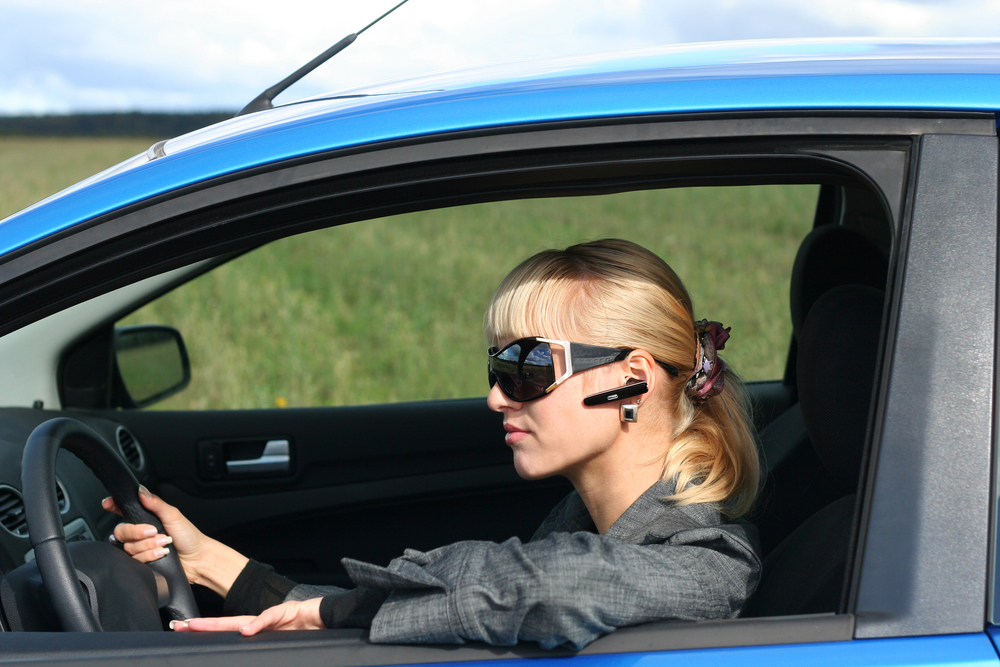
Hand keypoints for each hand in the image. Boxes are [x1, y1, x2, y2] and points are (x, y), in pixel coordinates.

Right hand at [102, 486, 248, 596]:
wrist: (197, 560)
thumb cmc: (189, 536)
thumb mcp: (174, 515)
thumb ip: (156, 504)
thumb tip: (141, 490)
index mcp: (146, 519)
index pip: (124, 511)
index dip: (113, 507)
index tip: (108, 504)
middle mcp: (140, 534)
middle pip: (120, 531)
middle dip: (137, 532)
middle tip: (154, 532)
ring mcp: (140, 549)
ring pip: (128, 547)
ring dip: (148, 545)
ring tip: (164, 544)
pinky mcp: (141, 563)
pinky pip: (133, 560)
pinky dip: (148, 556)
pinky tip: (160, 554)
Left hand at [170, 598, 323, 634]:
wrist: (329, 615)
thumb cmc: (308, 630)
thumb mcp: (281, 643)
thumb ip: (263, 644)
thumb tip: (247, 642)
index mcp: (258, 629)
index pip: (228, 631)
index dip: (208, 631)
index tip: (187, 631)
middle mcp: (260, 621)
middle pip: (226, 624)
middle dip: (202, 625)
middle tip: (181, 626)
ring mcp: (272, 616)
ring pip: (241, 620)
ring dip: (219, 624)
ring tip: (198, 626)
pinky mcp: (287, 611)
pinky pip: (269, 618)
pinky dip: (257, 624)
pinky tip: (246, 630)